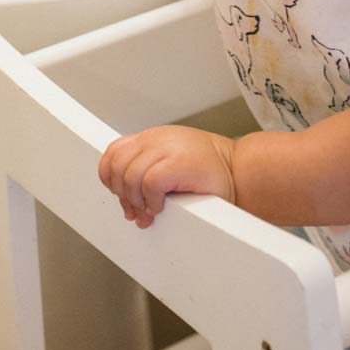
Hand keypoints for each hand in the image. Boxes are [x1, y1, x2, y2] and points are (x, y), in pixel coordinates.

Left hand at [99, 125, 236, 227]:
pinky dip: (151, 200)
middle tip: (135, 211)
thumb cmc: (209, 172)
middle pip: (117, 165)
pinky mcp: (177, 163)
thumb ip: (148, 170)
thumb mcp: (172, 162)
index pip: (114, 152)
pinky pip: (148, 183)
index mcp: (153, 138)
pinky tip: (162, 206)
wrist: (239, 171)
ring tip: (150, 211)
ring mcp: (167, 149)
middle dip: (121, 194)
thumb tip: (126, 200)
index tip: (120, 195)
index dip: (110, 177)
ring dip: (136, 200)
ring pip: (129, 176)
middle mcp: (157, 139)